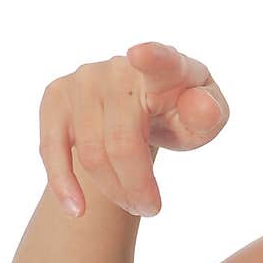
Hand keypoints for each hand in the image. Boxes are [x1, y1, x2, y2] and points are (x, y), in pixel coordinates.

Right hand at [39, 41, 229, 217]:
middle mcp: (119, 69)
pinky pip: (52, 147)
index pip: (160, 60)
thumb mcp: (206, 118)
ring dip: (114, 190)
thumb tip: (201, 108)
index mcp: (166, 68)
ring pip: (91, 153)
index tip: (141, 54)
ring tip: (134, 204)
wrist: (143, 106)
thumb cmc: (179, 113)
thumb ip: (209, 114)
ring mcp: (83, 80)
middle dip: (137, 185)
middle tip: (151, 209)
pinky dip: (63, 182)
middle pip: (122, 141)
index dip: (151, 57)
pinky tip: (76, 209)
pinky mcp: (57, 98)